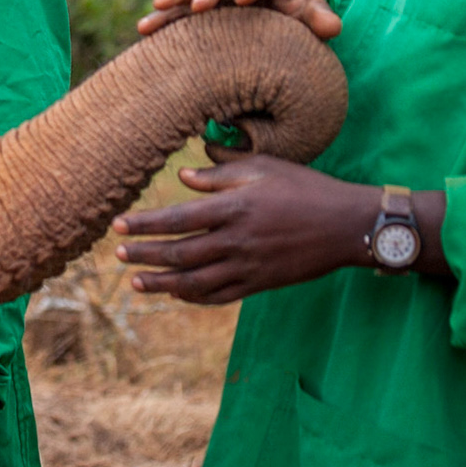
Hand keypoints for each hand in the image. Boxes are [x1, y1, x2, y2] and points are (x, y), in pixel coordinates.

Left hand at [113, 155, 447, 302]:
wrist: (348, 225)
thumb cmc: (305, 188)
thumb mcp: (264, 168)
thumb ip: (220, 174)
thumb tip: (183, 177)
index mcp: (235, 208)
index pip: (177, 219)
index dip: (143, 224)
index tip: (117, 226)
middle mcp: (237, 240)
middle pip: (180, 253)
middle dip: (145, 255)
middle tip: (118, 256)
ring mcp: (249, 266)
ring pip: (196, 281)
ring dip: (162, 283)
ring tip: (136, 282)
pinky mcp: (261, 283)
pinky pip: (220, 296)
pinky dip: (194, 297)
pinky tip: (177, 294)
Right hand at [136, 0, 340, 38]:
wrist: (277, 4)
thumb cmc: (298, 10)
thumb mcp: (312, 12)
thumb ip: (320, 18)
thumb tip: (333, 28)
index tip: (243, 0)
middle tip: (199, 6)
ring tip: (156, 10)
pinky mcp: (198, 3)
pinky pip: (177, 8)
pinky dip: (162, 17)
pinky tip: (144, 30)